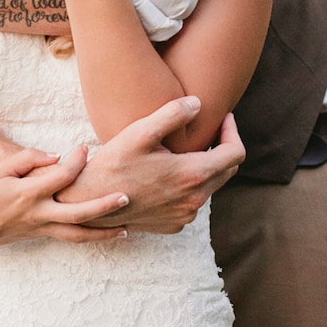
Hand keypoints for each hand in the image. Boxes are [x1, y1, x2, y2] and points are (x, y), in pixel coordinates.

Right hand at [0, 146, 129, 247]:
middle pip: (77, 214)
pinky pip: (69, 238)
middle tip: (126, 196)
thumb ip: (27, 158)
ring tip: (127, 229)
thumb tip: (57, 156)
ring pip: (77, 235)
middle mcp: (37, 214)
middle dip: (103, 206)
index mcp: (26, 194)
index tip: (84, 147)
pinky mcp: (39, 236)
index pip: (61, 177)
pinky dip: (89, 237)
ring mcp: (39, 229)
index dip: (76, 161)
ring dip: (103, 233)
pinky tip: (105, 234)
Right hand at [56, 99, 244, 233]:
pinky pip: (192, 201)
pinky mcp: (174, 224)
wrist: (90, 203)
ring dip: (205, 166)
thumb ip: (172, 114)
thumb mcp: (140, 132)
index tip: (223, 117)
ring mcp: (185, 215)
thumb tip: (198, 103)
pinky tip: (169, 172)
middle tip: (208, 128)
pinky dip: (189, 184)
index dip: (232, 131)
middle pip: (227, 170)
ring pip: (210, 186)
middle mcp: (195, 200)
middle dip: (222, 147)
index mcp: (193, 175)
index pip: (235, 153)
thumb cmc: (114, 164)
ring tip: (185, 149)